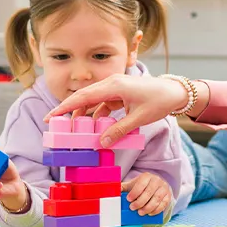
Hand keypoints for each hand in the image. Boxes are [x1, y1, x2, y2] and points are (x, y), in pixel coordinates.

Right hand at [47, 74, 195, 146]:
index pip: (83, 97)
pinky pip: (103, 104)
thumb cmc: (160, 101)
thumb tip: (102, 143)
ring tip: (76, 131)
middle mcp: (111, 84)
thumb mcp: (139, 118)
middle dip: (69, 111)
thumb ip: (119, 130)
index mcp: (114, 86)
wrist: (176, 92)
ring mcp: (115, 88)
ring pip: (92, 101)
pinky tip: (95, 128)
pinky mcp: (119, 94)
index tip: (51, 117)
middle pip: (84, 97)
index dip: (65, 107)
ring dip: (84, 115)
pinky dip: (97, 116)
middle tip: (54, 125)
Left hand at [122, 172, 172, 216]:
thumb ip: (123, 187)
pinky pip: (163, 204)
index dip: (135, 192)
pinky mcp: (168, 196)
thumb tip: (113, 190)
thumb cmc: (141, 186)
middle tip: (132, 208)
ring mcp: (164, 188)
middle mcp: (157, 181)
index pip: (141, 184)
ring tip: (140, 213)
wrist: (156, 186)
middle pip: (149, 192)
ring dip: (148, 207)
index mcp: (147, 176)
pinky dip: (156, 210)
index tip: (128, 199)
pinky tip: (149, 214)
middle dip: (140, 202)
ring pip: (156, 199)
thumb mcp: (132, 184)